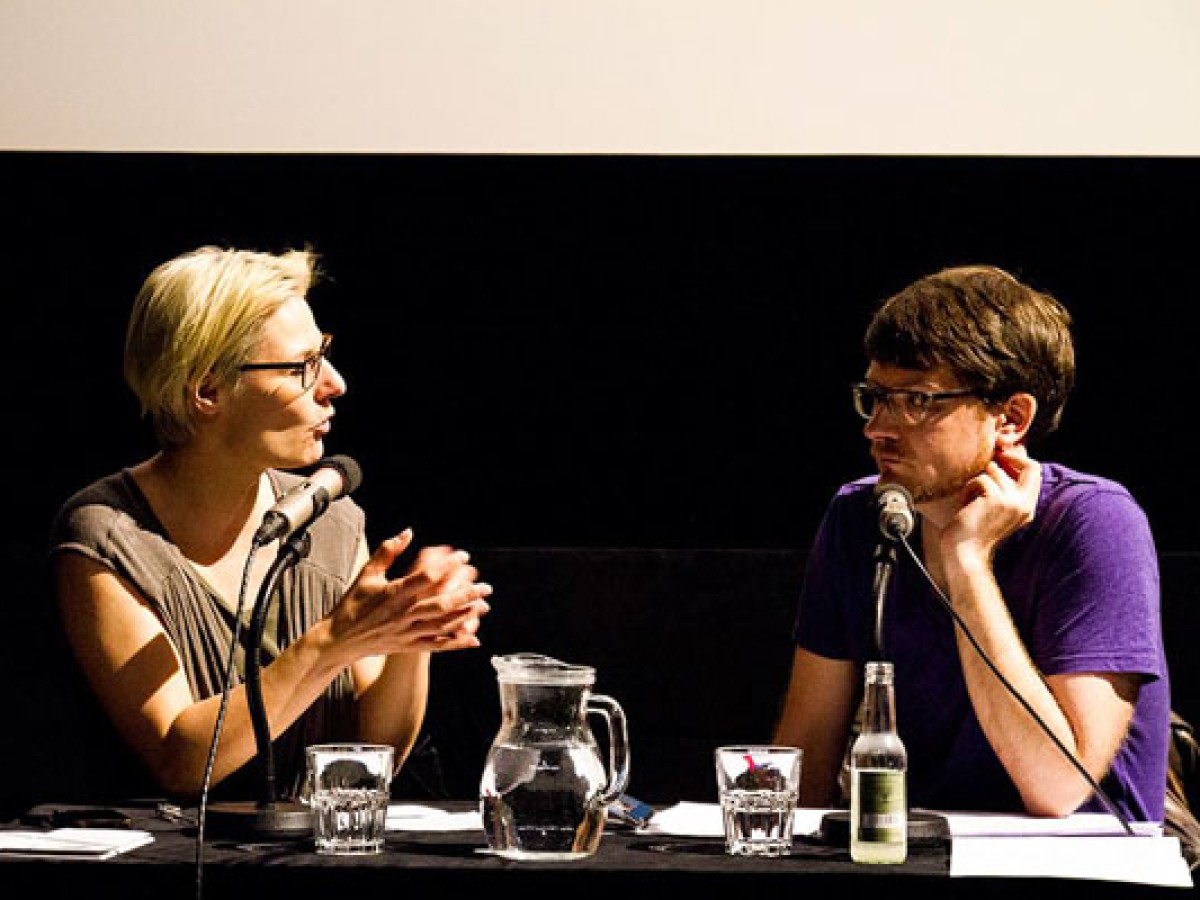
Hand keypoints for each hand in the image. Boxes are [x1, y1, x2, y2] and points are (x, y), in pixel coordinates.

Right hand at [328, 529, 492, 656]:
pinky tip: (474, 639)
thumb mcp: (367, 573)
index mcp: (394, 593)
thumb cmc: (352, 604)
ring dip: (466, 616)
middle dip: (467, 594)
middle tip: (486, 587)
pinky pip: (437, 645)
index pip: (427, 577)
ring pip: (443, 625)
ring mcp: (407, 632)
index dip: (448, 565)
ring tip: (483, 606)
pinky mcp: (409, 646)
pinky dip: (456, 643)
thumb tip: (407, 532)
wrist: (339, 640)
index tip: (463, 556)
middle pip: (442, 604)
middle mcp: (403, 614)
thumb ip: (387, 551)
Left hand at [941, 444, 1040, 564]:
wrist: (964, 551)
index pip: (1035, 473)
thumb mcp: (996, 509)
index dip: (1020, 461)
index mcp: (1027, 508)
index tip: (1003, 458)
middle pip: (1031, 467)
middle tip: (992, 459)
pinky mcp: (996, 500)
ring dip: (979, 479)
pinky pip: (981, 479)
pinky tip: (965, 502)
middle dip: (1010, 458)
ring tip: (971, 496)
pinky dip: (969, 487)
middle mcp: (1025, 505)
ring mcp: (1012, 502)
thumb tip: (1001, 459)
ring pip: (997, 470)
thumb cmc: (973, 529)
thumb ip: (1005, 489)